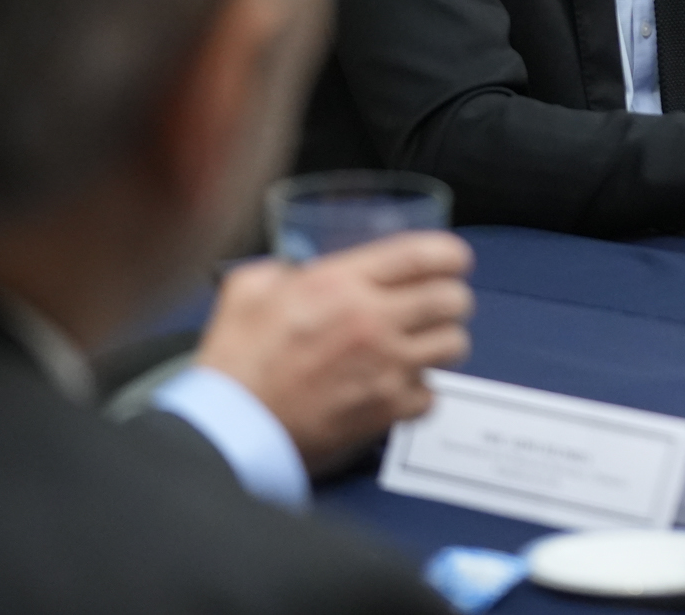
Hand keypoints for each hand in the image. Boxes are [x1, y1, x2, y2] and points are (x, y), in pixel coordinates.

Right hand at [195, 232, 473, 476]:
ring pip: (453, 345)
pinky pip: (431, 394)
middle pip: (453, 299)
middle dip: (452, 299)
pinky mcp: (386, 410)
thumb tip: (300, 268)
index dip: (451, 255)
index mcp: (341, 284)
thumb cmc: (233, 364)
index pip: (424, 255)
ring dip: (442, 344)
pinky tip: (398, 388)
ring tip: (422, 346)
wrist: (230, 429)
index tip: (455, 262)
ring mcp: (385, 367)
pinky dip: (421, 392)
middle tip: (438, 306)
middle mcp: (373, 321)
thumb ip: (284, 269)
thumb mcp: (248, 290)